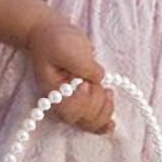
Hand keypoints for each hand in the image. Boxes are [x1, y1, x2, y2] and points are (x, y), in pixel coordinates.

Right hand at [25, 15, 114, 135]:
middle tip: (96, 83)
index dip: (85, 100)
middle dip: (98, 103)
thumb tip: (99, 78)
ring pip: (89, 122)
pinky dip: (102, 123)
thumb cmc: (56, 40)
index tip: (86, 83)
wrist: (50, 35)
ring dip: (104, 112)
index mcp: (54, 91)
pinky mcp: (81, 99)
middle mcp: (61, 102)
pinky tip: (111, 125)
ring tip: (108, 92)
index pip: (73, 108)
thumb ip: (83, 65)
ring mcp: (71, 102)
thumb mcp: (67, 47)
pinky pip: (91, 119)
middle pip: (83, 118)